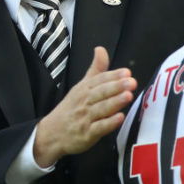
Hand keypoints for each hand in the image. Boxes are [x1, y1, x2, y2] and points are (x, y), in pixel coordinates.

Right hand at [34, 47, 136, 167]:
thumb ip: (96, 70)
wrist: (52, 133)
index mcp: (83, 89)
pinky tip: (120, 118)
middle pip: (101, 93)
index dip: (113, 76)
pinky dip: (109, 123)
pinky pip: (99, 128)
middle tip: (131, 82)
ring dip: (115, 102)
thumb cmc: (72, 108)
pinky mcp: (87, 134)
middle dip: (116, 87)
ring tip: (128, 96)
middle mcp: (84, 102)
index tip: (126, 72)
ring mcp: (85, 118)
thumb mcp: (81, 86)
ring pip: (101, 109)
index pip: (99, 80)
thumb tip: (101, 49)